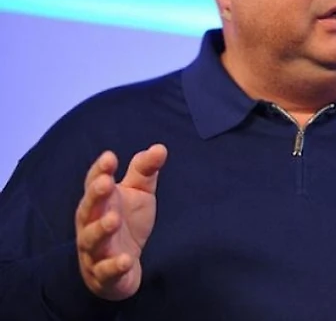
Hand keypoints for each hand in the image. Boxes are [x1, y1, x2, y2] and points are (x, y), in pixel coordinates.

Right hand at [75, 144, 166, 300]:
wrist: (122, 266)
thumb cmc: (127, 222)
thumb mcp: (139, 193)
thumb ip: (145, 171)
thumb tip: (160, 147)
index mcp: (100, 202)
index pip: (95, 183)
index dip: (100, 170)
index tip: (110, 157)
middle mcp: (92, 224)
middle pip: (88, 209)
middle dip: (95, 196)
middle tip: (106, 183)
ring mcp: (95, 250)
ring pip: (92, 240)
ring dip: (101, 230)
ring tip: (113, 219)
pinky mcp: (104, 274)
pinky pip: (106, 271)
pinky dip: (114, 266)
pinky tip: (126, 260)